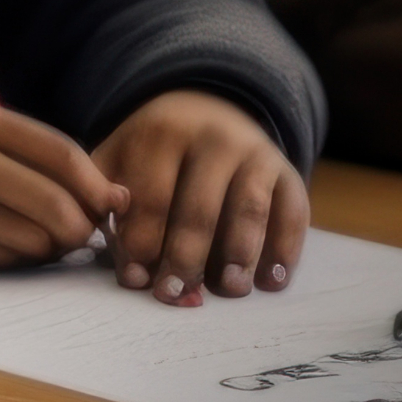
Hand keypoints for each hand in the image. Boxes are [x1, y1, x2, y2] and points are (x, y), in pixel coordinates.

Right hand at [0, 95, 121, 267]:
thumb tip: (93, 191)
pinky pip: (0, 258)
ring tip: (37, 236)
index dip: (97, 184)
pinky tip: (1, 243)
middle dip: (82, 225)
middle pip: (57, 203)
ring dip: (48, 245)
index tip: (110, 202)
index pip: (61, 153)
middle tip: (81, 231)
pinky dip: (14, 256)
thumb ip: (16, 148)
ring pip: (33, 238)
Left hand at [96, 90, 307, 301]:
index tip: (135, 279)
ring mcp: (256, 155)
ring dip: (240, 255)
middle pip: (200, 208)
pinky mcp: (288, 173)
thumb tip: (127, 266)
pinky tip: (271, 281)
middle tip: (175, 293)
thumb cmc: (151, 152)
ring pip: (249, 210)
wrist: (206, 108)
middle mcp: (214, 139)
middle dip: (186, 257)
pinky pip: (292, 214)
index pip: (151, 196)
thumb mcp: (119, 159)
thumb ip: (108, 204)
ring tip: (229, 289)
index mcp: (162, 133)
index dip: (142, 242)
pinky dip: (285, 249)